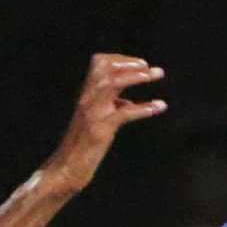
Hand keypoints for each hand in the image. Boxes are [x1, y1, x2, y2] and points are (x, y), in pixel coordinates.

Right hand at [43, 54, 167, 193]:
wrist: (67, 166)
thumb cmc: (83, 144)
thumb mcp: (96, 120)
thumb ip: (110, 108)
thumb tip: (127, 103)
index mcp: (86, 94)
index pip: (99, 63)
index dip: (121, 59)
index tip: (141, 64)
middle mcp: (87, 98)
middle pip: (106, 67)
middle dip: (131, 63)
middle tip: (150, 69)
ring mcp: (93, 112)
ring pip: (113, 82)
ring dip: (136, 76)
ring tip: (154, 76)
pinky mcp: (101, 129)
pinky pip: (124, 113)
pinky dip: (143, 107)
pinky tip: (158, 107)